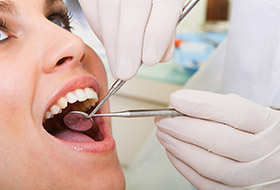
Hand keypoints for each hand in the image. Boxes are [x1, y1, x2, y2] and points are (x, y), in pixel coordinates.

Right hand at [78, 0, 184, 79]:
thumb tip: (158, 56)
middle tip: (126, 72)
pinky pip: (92, 8)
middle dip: (128, 45)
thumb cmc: (154, 2)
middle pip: (132, 7)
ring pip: (107, 9)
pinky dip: (100, 31)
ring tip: (118, 66)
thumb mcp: (169, 10)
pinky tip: (111, 44)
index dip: (158, 34)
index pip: (165, 3)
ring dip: (112, 45)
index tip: (151, 59)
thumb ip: (165, 31)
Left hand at [156, 89, 279, 189]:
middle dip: (183, 127)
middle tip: (163, 119)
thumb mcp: (255, 114)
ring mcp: (256, 178)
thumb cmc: (263, 134)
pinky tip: (173, 153)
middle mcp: (268, 155)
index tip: (177, 99)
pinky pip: (208, 185)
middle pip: (219, 140)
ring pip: (211, 166)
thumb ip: (226, 107)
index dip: (202, 105)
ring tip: (164, 135)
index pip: (237, 113)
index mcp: (273, 128)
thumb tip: (187, 103)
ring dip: (180, 148)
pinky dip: (185, 169)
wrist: (279, 161)